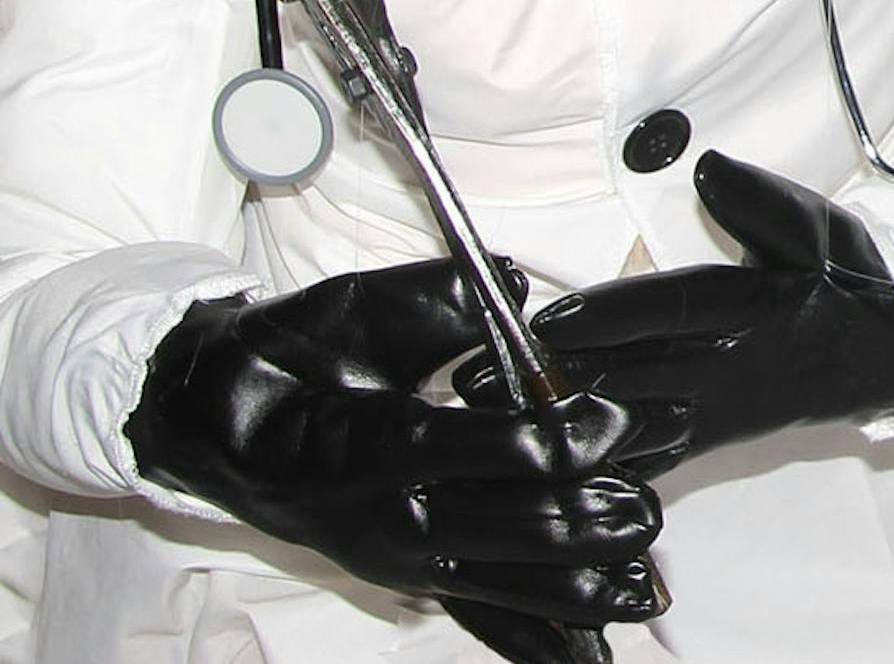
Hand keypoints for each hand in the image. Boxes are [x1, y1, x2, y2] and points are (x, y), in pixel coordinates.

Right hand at [124, 259, 663, 649]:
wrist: (218, 422)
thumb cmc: (293, 355)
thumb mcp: (357, 310)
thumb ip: (440, 298)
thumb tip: (515, 287)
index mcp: (377, 446)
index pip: (487, 450)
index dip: (560, 439)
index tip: (621, 422)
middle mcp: (390, 520)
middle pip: (512, 527)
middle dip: (593, 513)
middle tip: (656, 497)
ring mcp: (400, 561)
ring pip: (506, 583)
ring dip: (581, 586)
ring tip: (645, 585)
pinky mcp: (406, 578)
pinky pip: (480, 614)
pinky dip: (535, 638)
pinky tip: (586, 655)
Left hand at [458, 152, 893, 475]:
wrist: (881, 356)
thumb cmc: (840, 279)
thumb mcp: (814, 225)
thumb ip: (758, 200)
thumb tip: (705, 167)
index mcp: (750, 307)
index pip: (668, 308)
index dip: (607, 314)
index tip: (549, 316)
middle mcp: (726, 365)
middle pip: (631, 372)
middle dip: (554, 376)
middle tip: (482, 375)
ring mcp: (714, 410)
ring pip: (629, 420)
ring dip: (560, 420)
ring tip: (494, 419)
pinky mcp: (709, 438)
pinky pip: (647, 456)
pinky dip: (597, 463)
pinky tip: (546, 470)